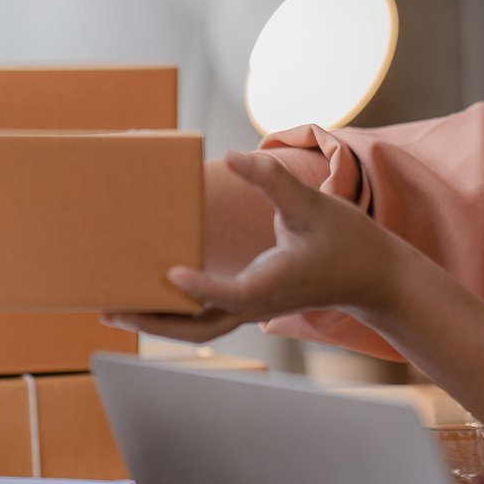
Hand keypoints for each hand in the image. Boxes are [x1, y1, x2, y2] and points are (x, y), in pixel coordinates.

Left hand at [104, 148, 412, 343]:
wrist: (373, 276)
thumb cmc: (346, 240)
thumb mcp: (314, 204)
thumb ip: (273, 180)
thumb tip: (234, 156)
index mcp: (273, 284)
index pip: (230, 294)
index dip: (200, 286)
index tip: (170, 273)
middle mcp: (258, 303)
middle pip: (199, 327)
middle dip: (155, 322)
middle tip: (110, 310)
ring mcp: (253, 306)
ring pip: (199, 327)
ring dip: (158, 322)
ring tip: (115, 309)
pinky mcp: (251, 301)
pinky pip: (206, 315)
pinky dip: (175, 311)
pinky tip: (149, 295)